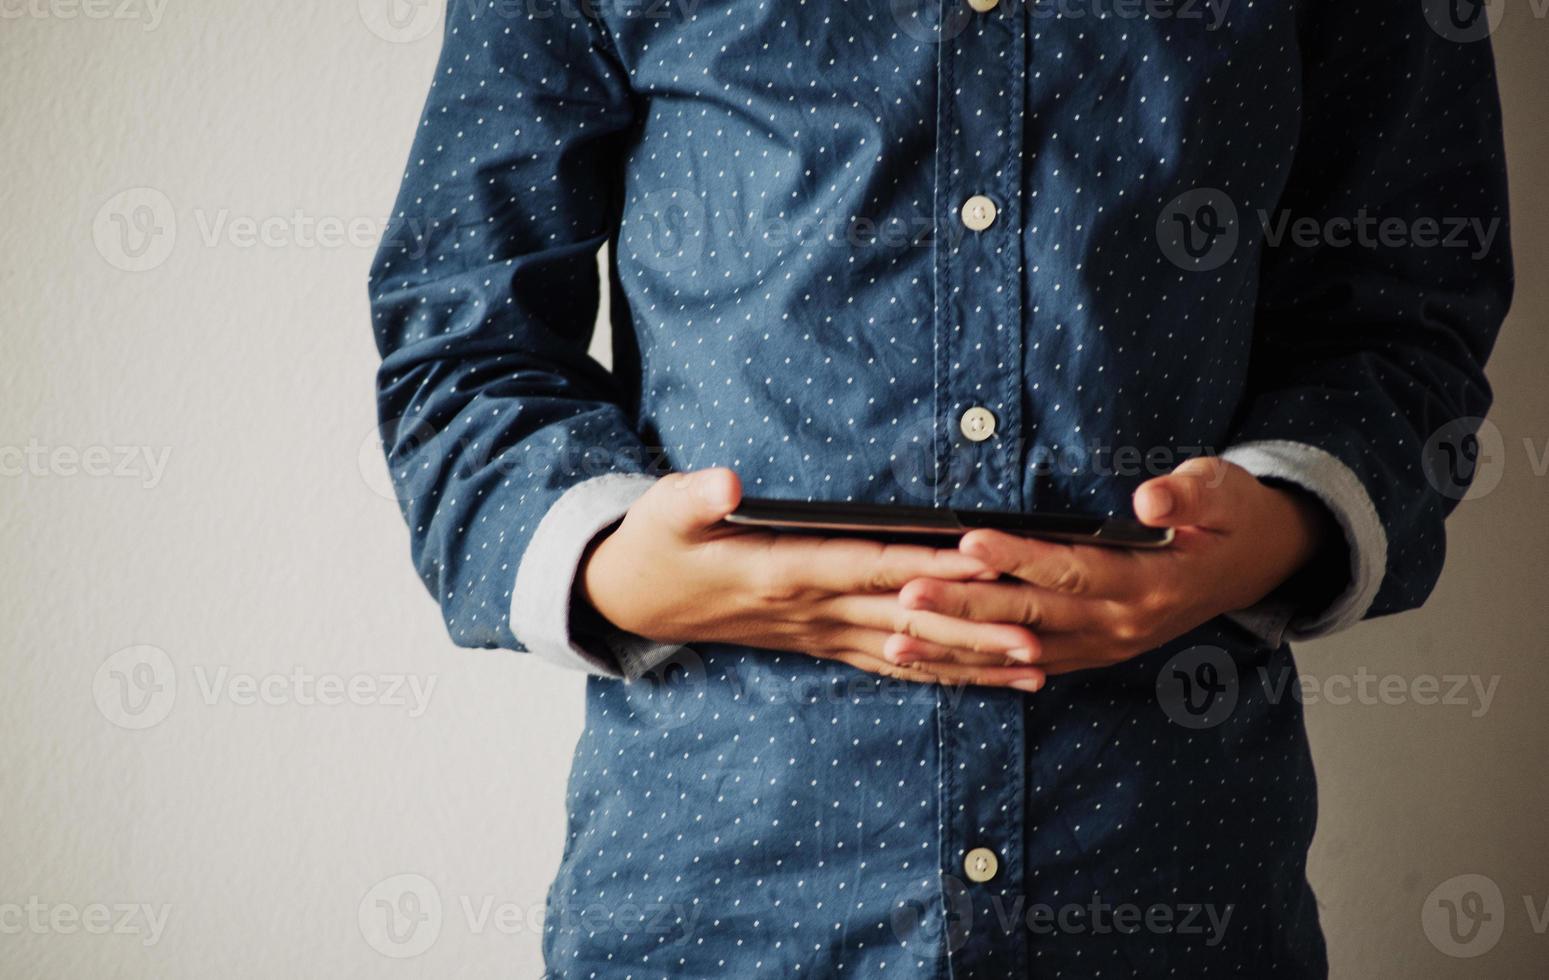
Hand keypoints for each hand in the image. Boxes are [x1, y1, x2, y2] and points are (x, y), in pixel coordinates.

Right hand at [580, 468, 1048, 688]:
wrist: (632, 601)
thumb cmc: (655, 546)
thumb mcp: (663, 511)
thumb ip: (696, 496)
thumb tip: (728, 482)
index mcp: (782, 570)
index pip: (869, 566)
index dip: (927, 565)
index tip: (981, 560)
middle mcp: (810, 610)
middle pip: (906, 618)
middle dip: (973, 626)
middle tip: (1037, 633)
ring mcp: (818, 632)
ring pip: (908, 649)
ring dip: (970, 661)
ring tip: (1033, 666)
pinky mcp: (819, 641)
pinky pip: (889, 662)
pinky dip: (937, 672)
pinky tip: (979, 680)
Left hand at [888, 457, 1335, 679]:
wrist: (1254, 566)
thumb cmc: (1229, 518)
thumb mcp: (1223, 490)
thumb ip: (1188, 493)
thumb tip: (1149, 497)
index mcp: (1151, 583)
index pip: (1072, 569)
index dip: (1019, 556)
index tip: (967, 540)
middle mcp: (1122, 624)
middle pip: (1030, 616)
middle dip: (965, 606)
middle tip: (908, 595)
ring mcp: (1106, 646)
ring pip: (1019, 653)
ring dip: (958, 649)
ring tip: (897, 640)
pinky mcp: (1092, 654)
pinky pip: (1027, 668)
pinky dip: (980, 668)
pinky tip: (933, 665)